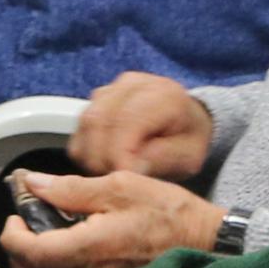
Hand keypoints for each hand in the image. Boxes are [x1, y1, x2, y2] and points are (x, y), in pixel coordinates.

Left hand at [0, 169, 223, 267]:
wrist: (208, 243)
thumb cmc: (170, 213)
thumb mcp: (121, 186)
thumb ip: (72, 188)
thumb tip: (33, 184)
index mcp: (93, 247)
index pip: (33, 253)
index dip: (13, 235)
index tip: (15, 217)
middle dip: (19, 251)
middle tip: (25, 225)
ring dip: (35, 266)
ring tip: (43, 238)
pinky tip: (65, 255)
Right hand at [70, 72, 214, 178]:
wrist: (188, 119)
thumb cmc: (188, 139)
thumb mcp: (187, 156)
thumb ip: (159, 159)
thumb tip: (128, 168)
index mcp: (162, 96)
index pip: (127, 120)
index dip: (118, 154)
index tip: (122, 179)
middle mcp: (133, 85)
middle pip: (98, 120)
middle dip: (100, 158)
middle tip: (112, 182)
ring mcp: (112, 88)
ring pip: (85, 122)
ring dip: (90, 154)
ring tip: (109, 174)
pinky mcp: (97, 98)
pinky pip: (80, 125)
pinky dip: (85, 148)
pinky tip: (102, 161)